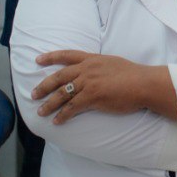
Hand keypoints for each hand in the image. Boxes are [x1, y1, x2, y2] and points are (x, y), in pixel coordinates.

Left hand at [32, 51, 148, 123]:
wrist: (143, 84)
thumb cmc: (133, 74)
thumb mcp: (112, 63)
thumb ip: (98, 66)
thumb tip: (93, 71)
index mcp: (91, 59)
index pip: (66, 55)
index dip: (50, 57)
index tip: (38, 60)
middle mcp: (87, 69)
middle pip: (59, 77)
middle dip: (44, 86)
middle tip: (33, 94)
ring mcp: (88, 83)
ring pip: (62, 93)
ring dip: (49, 104)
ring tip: (40, 112)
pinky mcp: (92, 97)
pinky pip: (72, 107)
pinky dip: (63, 115)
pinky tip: (57, 121)